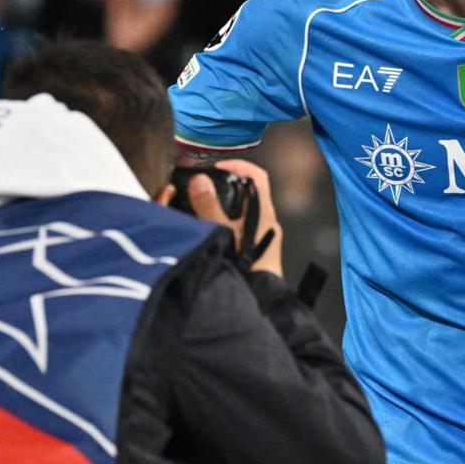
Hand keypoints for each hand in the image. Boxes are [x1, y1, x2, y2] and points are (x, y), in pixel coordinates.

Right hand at [186, 158, 283, 276]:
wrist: (260, 298)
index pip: (257, 176)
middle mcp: (266, 220)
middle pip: (247, 193)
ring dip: (223, 206)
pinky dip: (225, 223)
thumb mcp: (222, 232)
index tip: (217, 168)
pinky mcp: (256, 250)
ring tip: (200, 208)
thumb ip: (209, 206)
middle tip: (202, 188)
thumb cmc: (245, 264)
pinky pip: (240, 228)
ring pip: (242, 212)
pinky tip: (208, 230)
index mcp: (263, 210)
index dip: (239, 165)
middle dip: (225, 186)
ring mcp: (262, 236)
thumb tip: (199, 180)